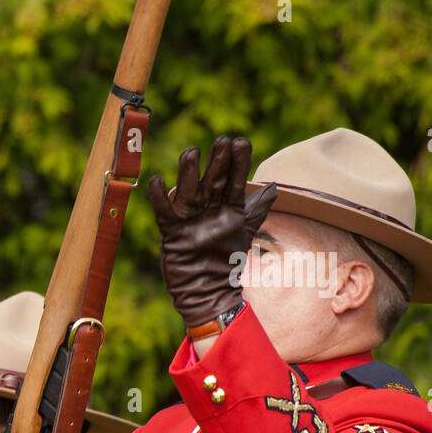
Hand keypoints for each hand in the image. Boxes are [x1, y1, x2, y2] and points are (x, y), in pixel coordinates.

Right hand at [147, 136, 276, 331]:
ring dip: (188, 171)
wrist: (207, 290)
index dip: (237, 161)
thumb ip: (256, 210)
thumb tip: (273, 187)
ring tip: (192, 152)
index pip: (234, 179)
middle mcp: (207, 207)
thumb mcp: (245, 232)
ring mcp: (188, 217)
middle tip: (222, 142)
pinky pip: (163, 210)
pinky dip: (159, 196)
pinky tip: (158, 181)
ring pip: (187, 189)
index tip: (240, 142)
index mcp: (226, 206)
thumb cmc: (226, 261)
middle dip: (217, 161)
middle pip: (212, 179)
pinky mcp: (171, 230)